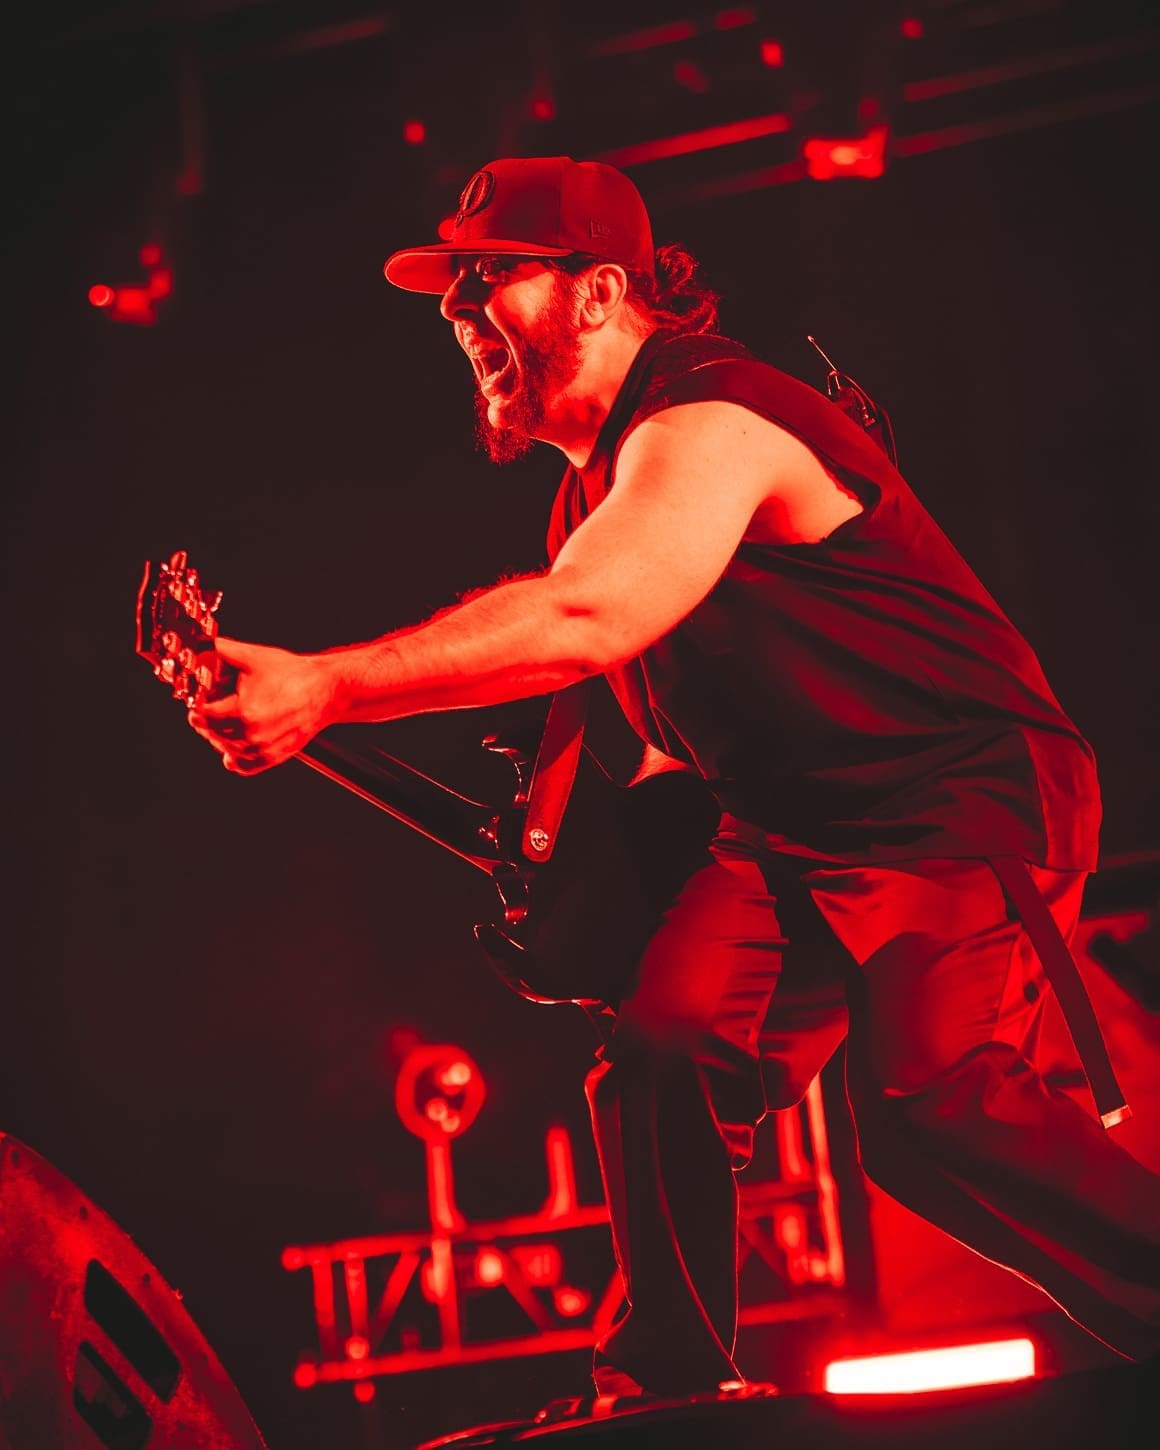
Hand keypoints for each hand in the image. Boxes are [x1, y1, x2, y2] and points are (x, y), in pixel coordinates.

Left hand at [187, 636, 336, 774]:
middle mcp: (253, 734)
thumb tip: (205, 645)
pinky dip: (235, 760)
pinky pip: (245, 766)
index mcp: (244, 710)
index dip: (196, 707)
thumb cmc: (294, 675)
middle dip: (205, 722)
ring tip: (220, 726)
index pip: (204, 716)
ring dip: (219, 739)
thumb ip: (225, 650)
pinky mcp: (276, 756)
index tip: (197, 702)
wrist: (326, 690)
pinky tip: (231, 750)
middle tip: (205, 712)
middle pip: (212, 734)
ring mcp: (264, 748)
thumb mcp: (255, 657)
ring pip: (227, 751)